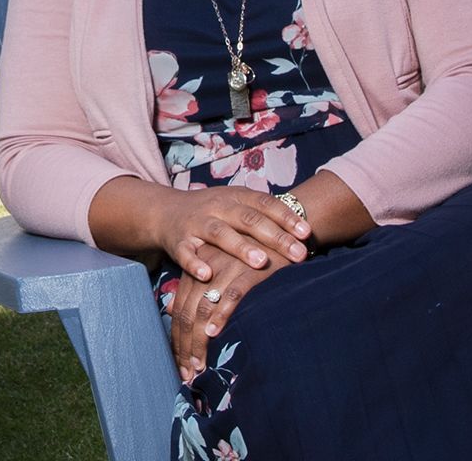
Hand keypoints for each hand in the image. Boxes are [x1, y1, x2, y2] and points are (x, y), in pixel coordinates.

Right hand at [147, 185, 309, 283]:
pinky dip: (195, 263)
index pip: (265, 204)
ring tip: (261, 262)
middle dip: (274, 236)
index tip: (307, 233)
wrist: (164, 211)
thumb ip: (265, 216)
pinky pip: (185, 253)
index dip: (286, 217)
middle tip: (298, 253)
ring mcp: (196, 223)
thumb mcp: (237, 206)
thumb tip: (307, 233)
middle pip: (248, 219)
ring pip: (219, 234)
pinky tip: (207, 275)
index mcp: (235, 197)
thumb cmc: (213, 213)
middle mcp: (217, 207)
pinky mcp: (178, 241)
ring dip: (240, 247)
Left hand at [167, 242, 277, 382]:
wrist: (283, 232)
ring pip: (203, 307)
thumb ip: (195, 287)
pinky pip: (232, 295)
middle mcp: (207, 268)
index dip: (179, 339)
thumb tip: (169, 307)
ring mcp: (227, 268)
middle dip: (186, 346)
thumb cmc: (251, 256)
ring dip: (199, 340)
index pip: (180, 310)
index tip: (182, 365)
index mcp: (198, 269)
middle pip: (188, 312)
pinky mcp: (250, 270)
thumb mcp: (219, 269)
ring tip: (200, 365)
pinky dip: (222, 314)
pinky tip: (215, 333)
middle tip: (189, 374)